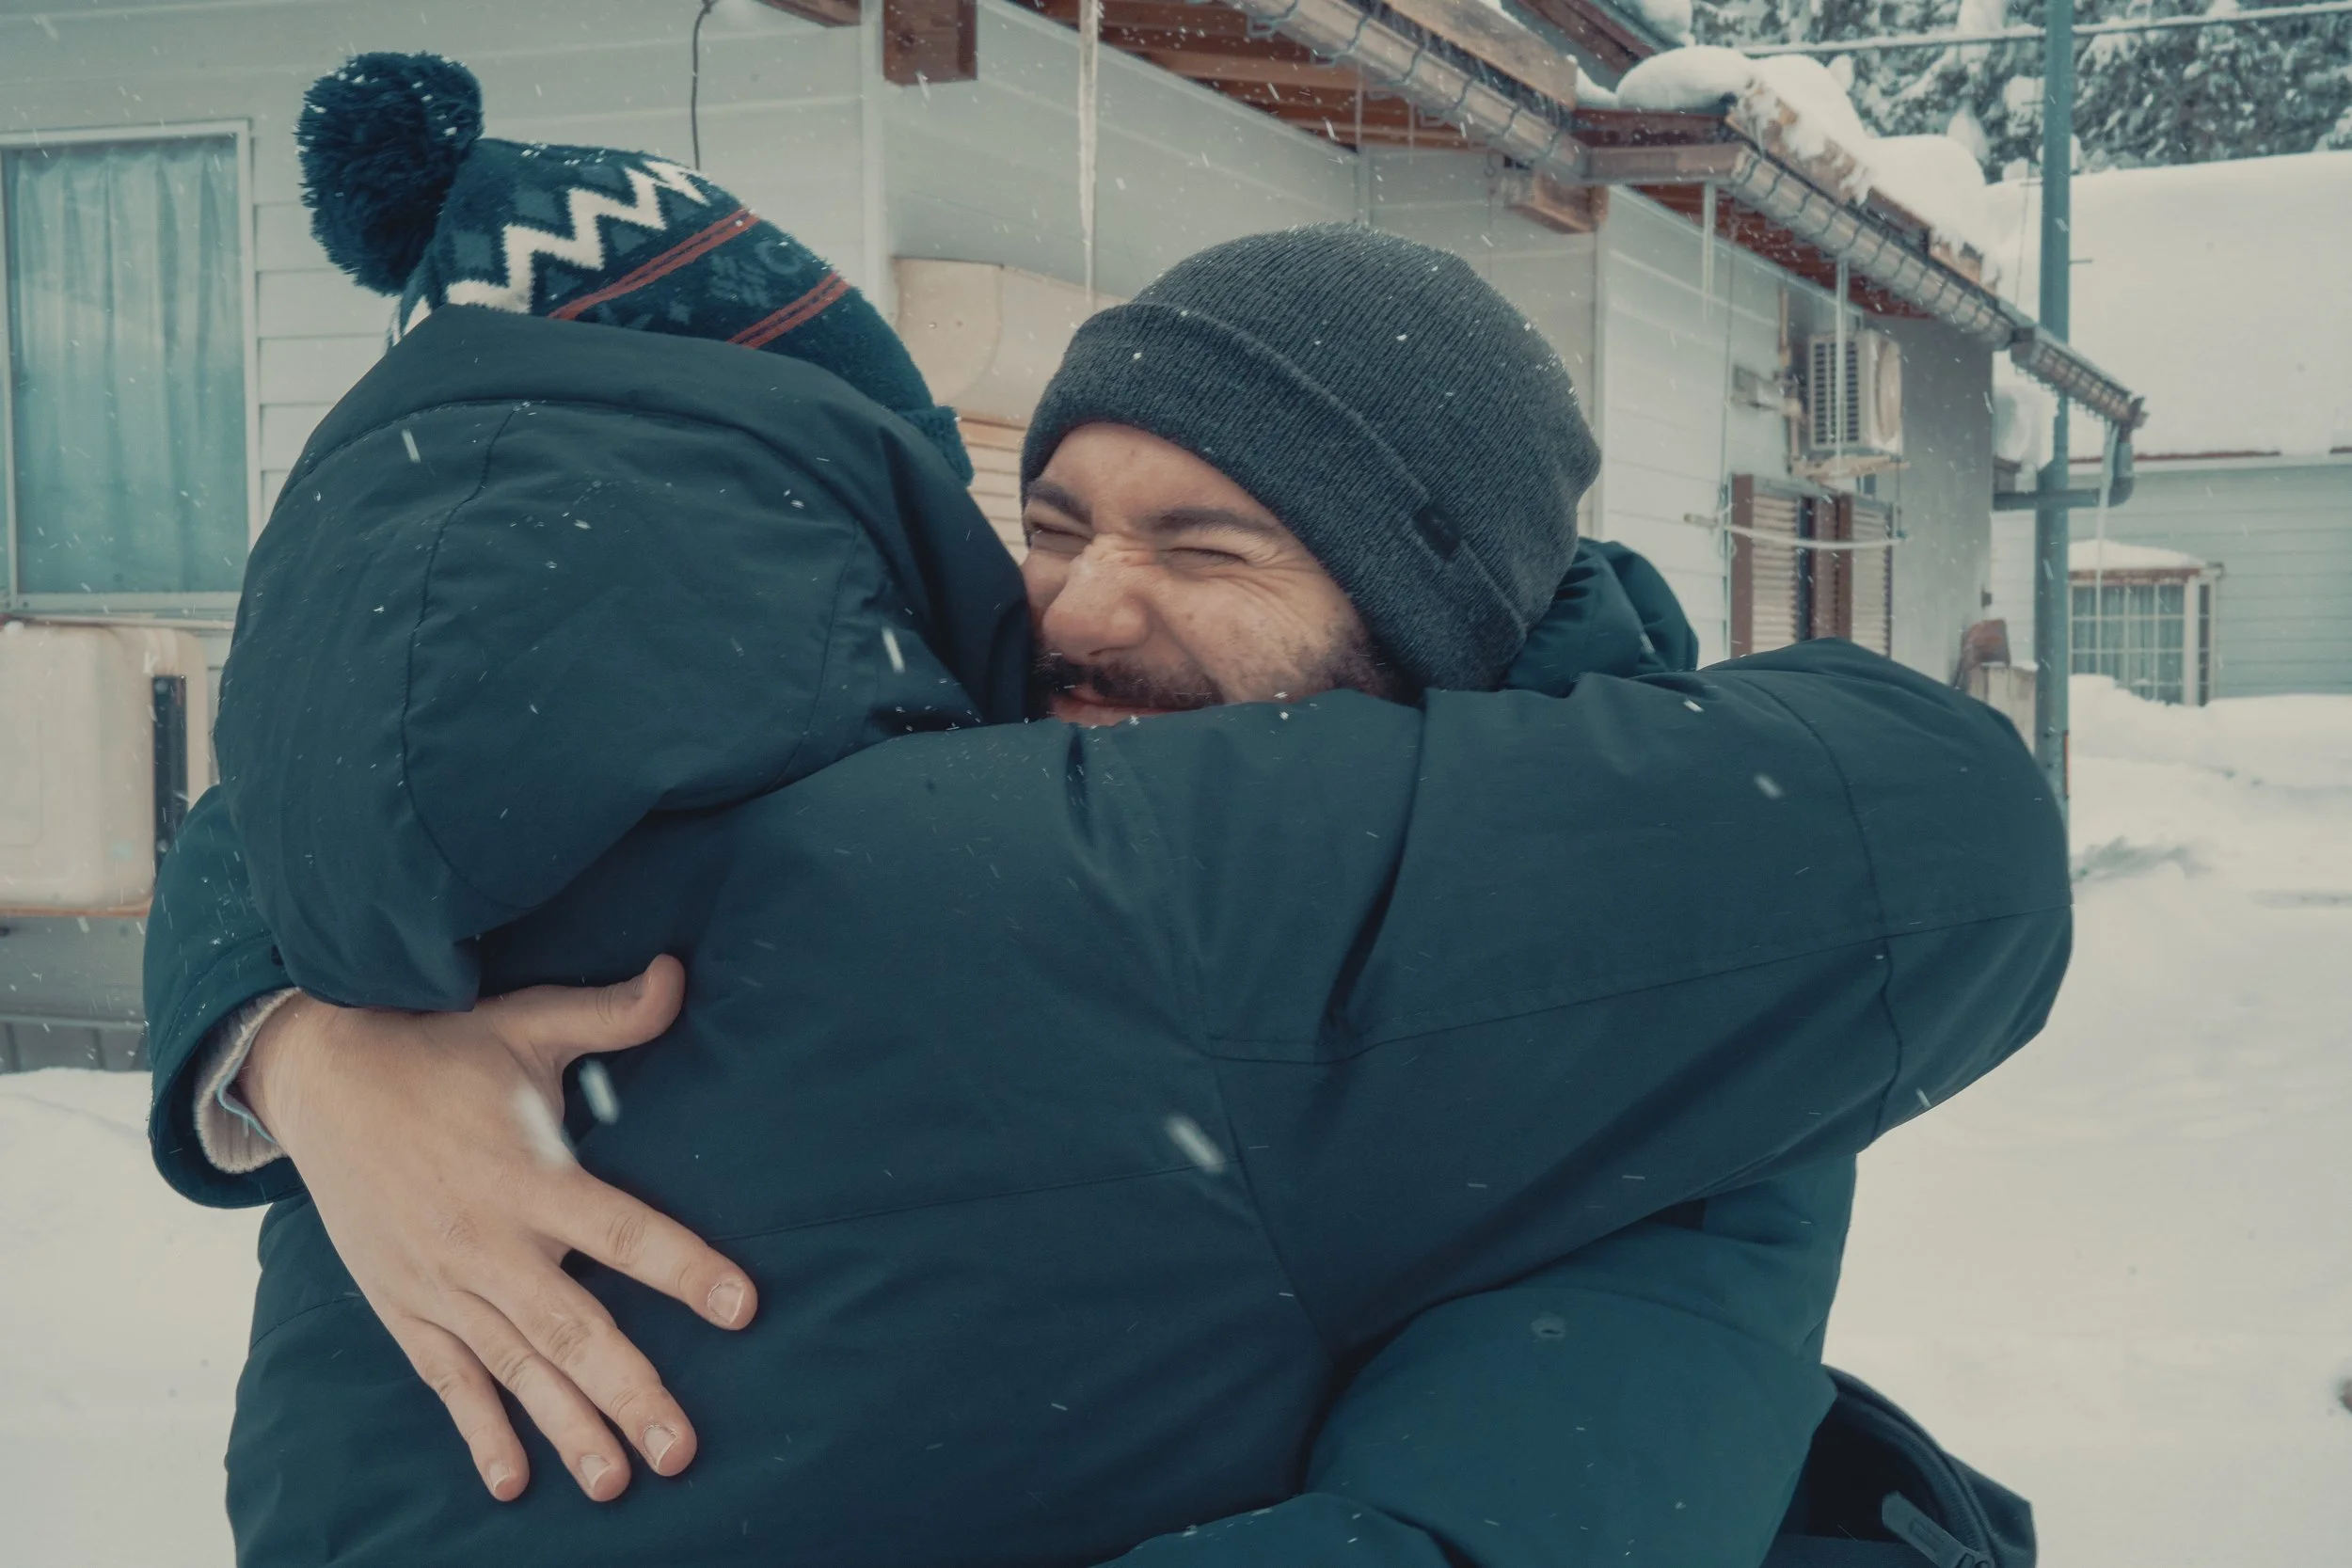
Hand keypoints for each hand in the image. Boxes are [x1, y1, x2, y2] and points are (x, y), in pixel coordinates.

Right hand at [237, 956, 756, 1502]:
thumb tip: (679, 969)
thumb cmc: (439, 1047)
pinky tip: (513, 1483)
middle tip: (682, 1450)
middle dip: (631, 1393)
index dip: (685, 1269)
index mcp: (530, 1175)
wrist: (318, 1074)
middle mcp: (488, 1241)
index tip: (743, 1307)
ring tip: (618, 1482)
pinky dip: (481, 1432)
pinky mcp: (404, 1305)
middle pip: (573, 1329)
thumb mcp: (526, 1025)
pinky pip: (448, 1381)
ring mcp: (442, 1281)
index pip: (625, 1232)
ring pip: (517, 1369)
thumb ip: (610, 1014)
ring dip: (568, 1429)